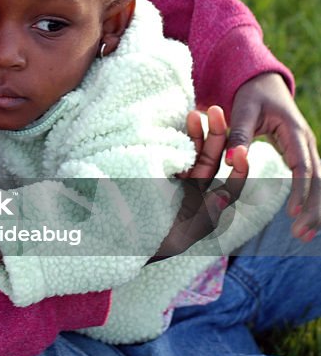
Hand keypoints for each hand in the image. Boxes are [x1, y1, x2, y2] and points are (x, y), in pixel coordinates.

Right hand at [152, 106, 248, 259]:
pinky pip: (170, 151)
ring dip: (196, 132)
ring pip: (192, 152)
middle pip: (211, 160)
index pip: (228, 186)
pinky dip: (175, 137)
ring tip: (194, 113)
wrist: (114, 239)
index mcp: (203, 206)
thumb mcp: (180, 238)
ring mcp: (174, 178)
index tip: (241, 153)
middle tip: (215, 111)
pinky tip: (175, 123)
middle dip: (216, 136)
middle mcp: (192, 190)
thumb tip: (224, 195)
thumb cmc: (150, 244)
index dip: (238, 169)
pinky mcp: (155, 169)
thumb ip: (204, 218)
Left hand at [227, 73, 319, 238]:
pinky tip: (305, 223)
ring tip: (304, 236)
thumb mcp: (242, 108)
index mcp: (295, 131)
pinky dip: (311, 202)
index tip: (294, 214)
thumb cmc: (251, 94)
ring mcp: (307, 150)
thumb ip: (238, 133)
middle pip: (319, 180)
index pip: (303, 166)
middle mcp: (307, 143)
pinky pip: (312, 181)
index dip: (300, 190)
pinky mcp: (302, 156)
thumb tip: (231, 159)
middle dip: (313, 208)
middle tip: (302, 235)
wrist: (263, 81)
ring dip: (315, 210)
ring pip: (320, 183)